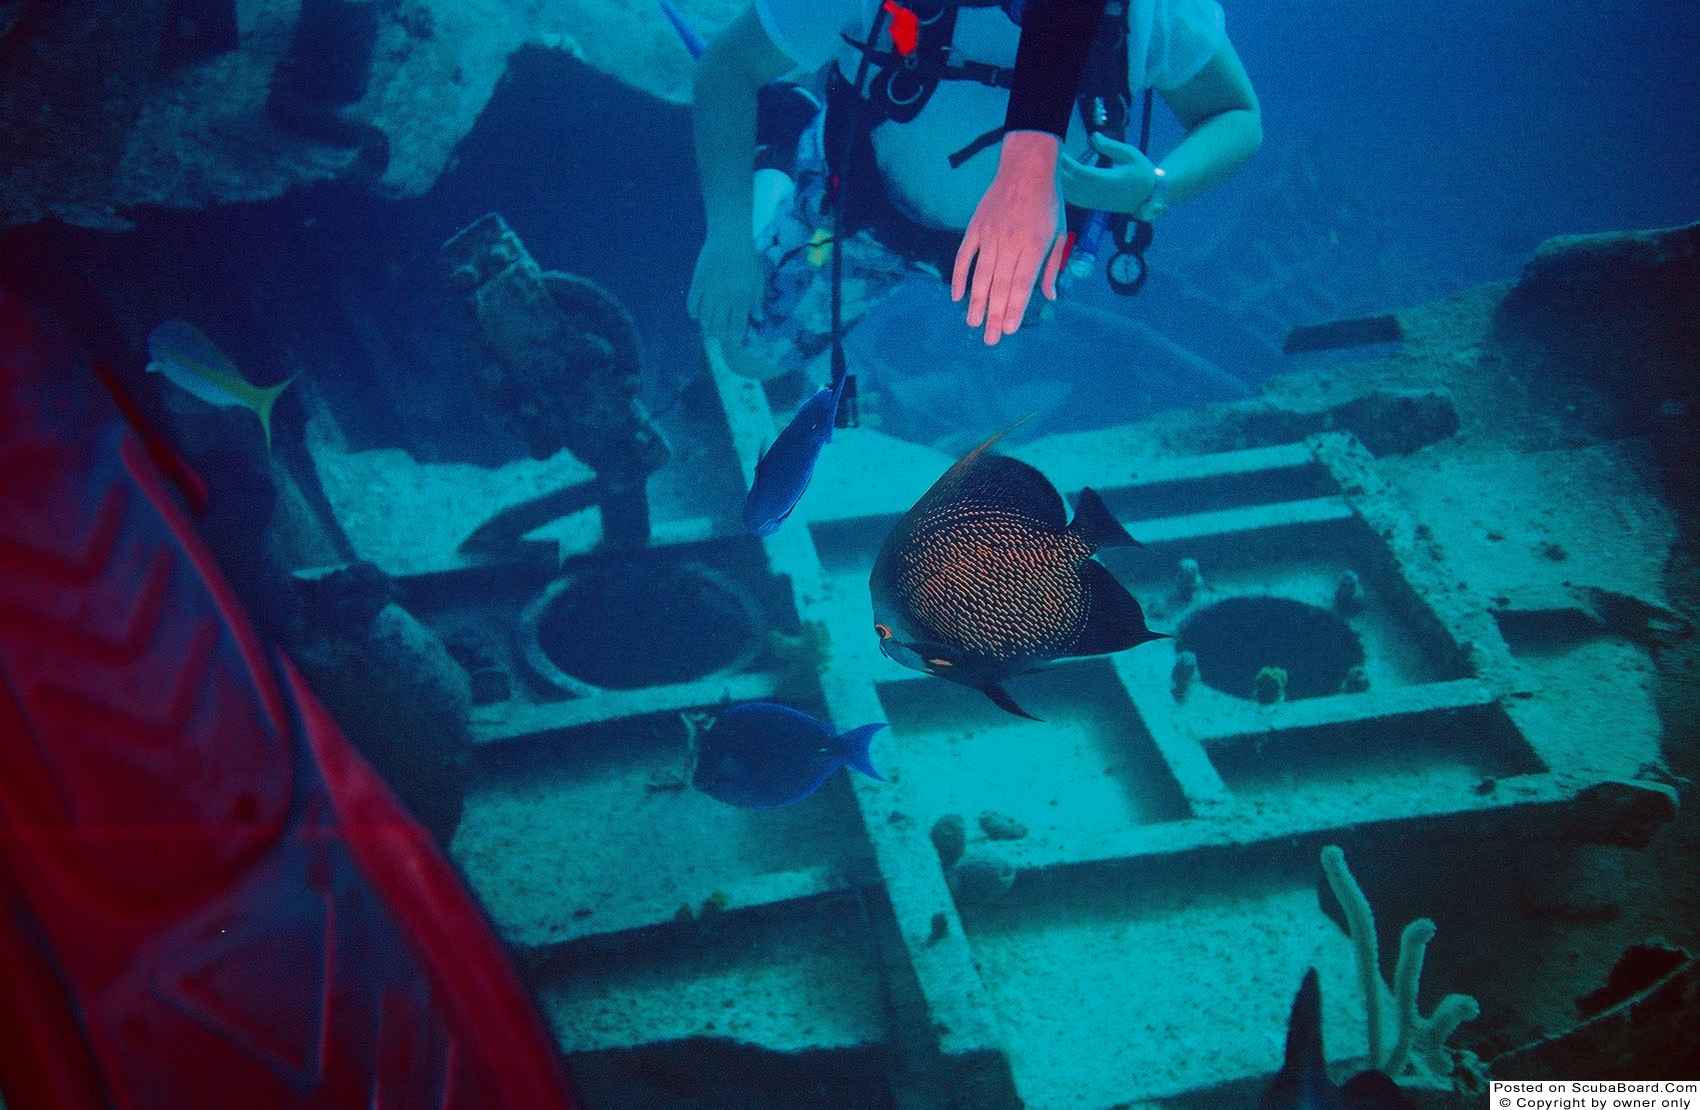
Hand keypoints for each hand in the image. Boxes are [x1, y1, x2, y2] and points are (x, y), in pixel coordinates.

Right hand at [688, 232, 763, 347]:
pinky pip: (692, 303)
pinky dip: (693, 312)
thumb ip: (757, 299)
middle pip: (719, 325)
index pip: (737, 326)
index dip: (736, 338)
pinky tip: (696, 315)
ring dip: (707, 326)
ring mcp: (708, 291)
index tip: (735, 344)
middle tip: (721, 338)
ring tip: (709, 328)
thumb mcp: (758, 278)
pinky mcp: (697, 282)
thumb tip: (757, 318)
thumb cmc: (748, 256)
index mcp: (741, 298)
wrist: (729, 235)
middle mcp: (724, 299)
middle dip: (720, 335)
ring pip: (704, 317)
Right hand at [951, 130, 1068, 345]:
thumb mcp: (1059, 232)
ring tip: (973, 323)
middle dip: (995, 315)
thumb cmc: (1047, 201)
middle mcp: (1010, 244)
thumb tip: (1049, 296)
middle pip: (1000, 286)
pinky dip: (959, 277)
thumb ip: (1051, 266)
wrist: (1026, 166)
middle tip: (990, 338)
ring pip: (981, 276)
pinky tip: (957, 296)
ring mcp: (989, 236)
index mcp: (1033, 246)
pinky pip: (964, 256)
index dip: (1014, 309)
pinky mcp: (974, 228)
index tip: (1008, 329)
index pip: (1021, 285)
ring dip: (976, 302)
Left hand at [1059, 132, 1158, 213]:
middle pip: (1071, 184)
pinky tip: (1058, 178)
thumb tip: (1093, 136)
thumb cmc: (1141, 171)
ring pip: (1070, 193)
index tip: (1059, 150)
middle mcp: (1098, 194)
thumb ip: (1110, 146)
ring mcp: (1094, 202)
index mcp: (1108, 181)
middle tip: (1050, 154)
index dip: (1068, 164)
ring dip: (1059, 180)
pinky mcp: (1092, 205)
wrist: (1148, 195)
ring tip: (1051, 164)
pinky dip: (1063, 189)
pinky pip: (1073, 199)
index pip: (1082, 173)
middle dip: (1059, 170)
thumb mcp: (1130, 154)